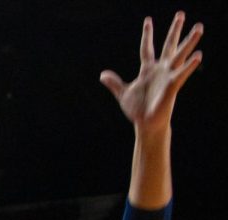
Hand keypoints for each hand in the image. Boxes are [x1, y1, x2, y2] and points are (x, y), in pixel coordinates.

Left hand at [100, 13, 202, 136]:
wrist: (146, 124)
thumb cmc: (138, 110)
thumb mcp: (123, 93)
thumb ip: (114, 83)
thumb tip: (102, 75)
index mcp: (148, 70)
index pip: (147, 48)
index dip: (147, 34)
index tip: (148, 20)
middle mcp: (160, 70)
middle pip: (168, 45)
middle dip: (175, 30)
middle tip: (181, 13)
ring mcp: (168, 76)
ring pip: (180, 55)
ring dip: (189, 42)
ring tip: (199, 27)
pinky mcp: (172, 86)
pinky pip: (182, 73)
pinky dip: (190, 65)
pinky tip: (198, 55)